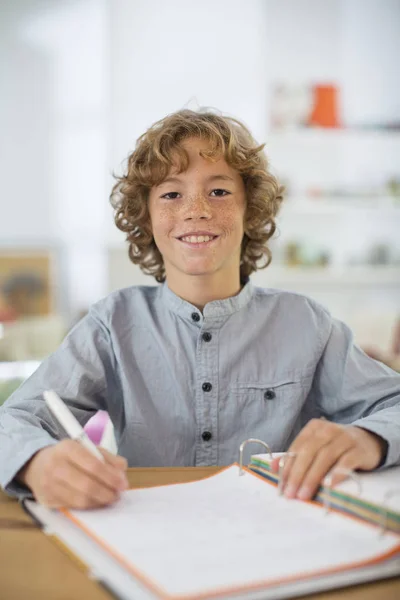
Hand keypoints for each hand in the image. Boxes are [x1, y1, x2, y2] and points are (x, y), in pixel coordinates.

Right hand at [17, 440, 127, 508]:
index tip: (123, 483)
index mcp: (67, 448)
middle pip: (87, 485)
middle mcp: (55, 466)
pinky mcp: (47, 500)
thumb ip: (107, 457)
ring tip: (110, 498)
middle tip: (118, 495)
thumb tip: (122, 471)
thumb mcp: (87, 448)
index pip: (93, 465)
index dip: (110, 476)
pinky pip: (73, 507)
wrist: (38, 465)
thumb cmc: (69, 456)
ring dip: (100, 501)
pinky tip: (96, 501)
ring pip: (80, 499)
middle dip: (107, 492)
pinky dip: (89, 506)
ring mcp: (49, 485)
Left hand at [272, 420, 386, 500]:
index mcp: (314, 428)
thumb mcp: (316, 447)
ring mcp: (344, 438)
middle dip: (297, 474)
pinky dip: (336, 473)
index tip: (281, 486)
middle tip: (291, 494)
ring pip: (325, 457)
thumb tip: (272, 468)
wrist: (369, 440)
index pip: (297, 447)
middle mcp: (328, 430)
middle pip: (308, 452)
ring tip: (305, 494)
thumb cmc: (337, 447)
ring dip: (312, 477)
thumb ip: (296, 456)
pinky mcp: (359, 450)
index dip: (287, 467)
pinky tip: (329, 486)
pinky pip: (346, 462)